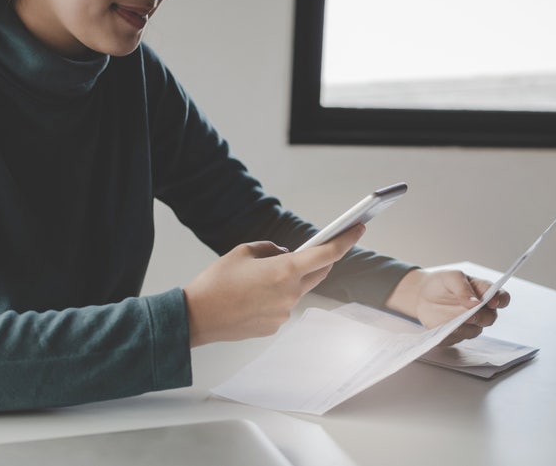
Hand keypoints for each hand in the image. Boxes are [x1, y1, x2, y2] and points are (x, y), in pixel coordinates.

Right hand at [183, 225, 364, 346]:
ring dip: (289, 280)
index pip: (327, 254)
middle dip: (319, 260)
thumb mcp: (243, 251)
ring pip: (297, 290)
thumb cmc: (216, 282)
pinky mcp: (275, 326)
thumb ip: (271, 249)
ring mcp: (284, 313)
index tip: (358, 229)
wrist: (197, 316)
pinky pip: (283, 306)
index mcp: (284, 270)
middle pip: (319, 273)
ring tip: (259, 278)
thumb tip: (285, 255)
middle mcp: (290, 293)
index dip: (346, 240)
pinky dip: (275, 297)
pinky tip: (252, 296)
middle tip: (311, 250)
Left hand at [385, 269, 509, 345]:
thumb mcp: (451, 277)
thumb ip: (464, 288)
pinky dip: (451, 335)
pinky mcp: (455, 334)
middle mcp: (480, 310)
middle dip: (481, 317)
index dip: (500, 300)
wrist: (422, 294)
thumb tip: (476, 302)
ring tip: (455, 324)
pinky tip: (444, 330)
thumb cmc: (441, 283)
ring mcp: (468, 324)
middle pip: (490, 318)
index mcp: (484, 292)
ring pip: (474, 331)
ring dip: (466, 328)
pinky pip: (456, 338)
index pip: (501, 298)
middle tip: (471, 315)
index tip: (493, 302)